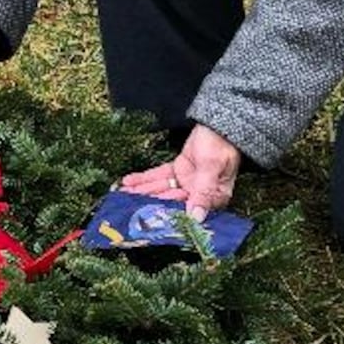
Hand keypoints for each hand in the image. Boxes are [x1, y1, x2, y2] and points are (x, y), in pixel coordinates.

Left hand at [120, 123, 241, 221]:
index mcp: (212, 198)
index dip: (167, 213)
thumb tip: (196, 218)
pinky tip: (129, 181)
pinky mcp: (177, 171)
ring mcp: (187, 183)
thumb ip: (203, 192)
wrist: (219, 125)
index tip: (148, 217)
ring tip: (123, 194)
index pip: (187, 210)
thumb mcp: (212, 167)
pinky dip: (144, 178)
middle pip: (170, 200)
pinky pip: (159, 176)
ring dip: (142, 191)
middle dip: (148, 202)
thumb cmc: (221, 144)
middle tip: (127, 206)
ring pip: (161, 189)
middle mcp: (198, 194)